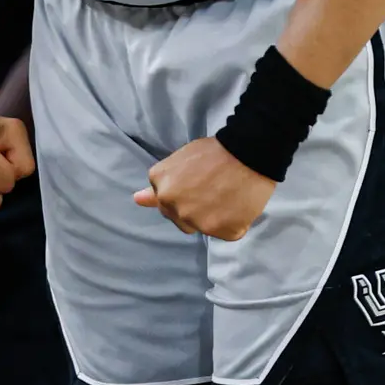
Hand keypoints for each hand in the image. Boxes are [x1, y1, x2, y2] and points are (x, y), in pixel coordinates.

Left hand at [134, 137, 275, 239]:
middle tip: (210, 188)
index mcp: (162, 188)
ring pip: (201, 227)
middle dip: (191, 206)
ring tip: (225, 195)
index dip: (182, 190)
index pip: (164, 200)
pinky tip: (236, 204)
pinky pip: (224, 233)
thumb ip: (159, 183)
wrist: (247, 152)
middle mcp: (175, 208)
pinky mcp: (223, 232)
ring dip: (210, 217)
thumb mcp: (179, 160)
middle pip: (179, 217)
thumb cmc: (213, 151)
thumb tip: (137, 200)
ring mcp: (199, 223)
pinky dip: (231, 222)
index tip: (195, 181)